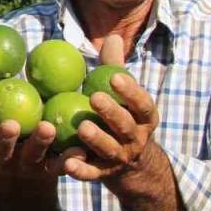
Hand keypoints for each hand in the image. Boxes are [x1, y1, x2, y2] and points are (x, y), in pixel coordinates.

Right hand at [0, 63, 81, 186]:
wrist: (25, 170)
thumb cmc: (5, 125)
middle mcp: (0, 156)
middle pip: (1, 148)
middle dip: (4, 137)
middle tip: (12, 123)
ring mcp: (24, 166)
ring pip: (32, 156)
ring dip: (40, 143)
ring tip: (49, 128)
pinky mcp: (48, 173)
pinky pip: (59, 167)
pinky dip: (69, 159)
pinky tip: (80, 149)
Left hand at [64, 36, 177, 210]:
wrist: (131, 163)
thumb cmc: (121, 115)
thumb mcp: (123, 94)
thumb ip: (115, 68)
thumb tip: (111, 36)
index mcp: (144, 118)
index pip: (142, 104)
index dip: (131, 92)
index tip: (115, 77)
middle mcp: (136, 139)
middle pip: (126, 126)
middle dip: (112, 113)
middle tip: (94, 98)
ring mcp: (121, 158)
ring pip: (110, 150)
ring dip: (97, 139)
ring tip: (82, 127)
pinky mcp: (104, 174)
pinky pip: (92, 174)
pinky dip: (81, 170)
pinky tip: (67, 162)